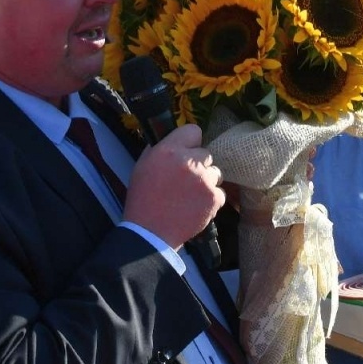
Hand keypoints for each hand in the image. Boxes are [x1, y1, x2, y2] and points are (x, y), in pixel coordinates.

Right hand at [124, 123, 225, 249]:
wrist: (151, 232)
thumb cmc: (143, 198)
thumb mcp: (142, 165)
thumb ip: (159, 149)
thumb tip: (173, 140)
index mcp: (169, 150)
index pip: (193, 131)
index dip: (190, 142)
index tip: (186, 152)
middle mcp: (189, 162)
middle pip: (206, 154)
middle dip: (198, 164)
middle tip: (186, 179)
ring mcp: (204, 180)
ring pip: (216, 172)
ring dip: (207, 181)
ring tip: (190, 195)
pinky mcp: (214, 198)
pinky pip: (219, 192)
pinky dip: (211, 199)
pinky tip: (195, 206)